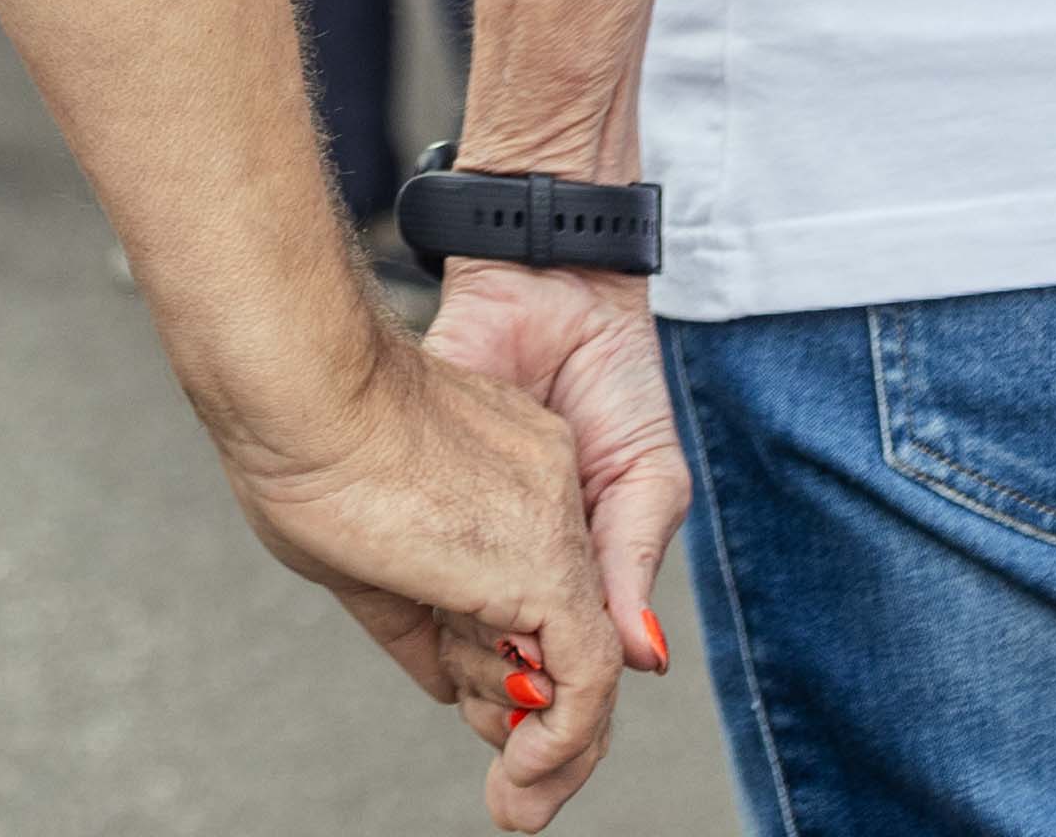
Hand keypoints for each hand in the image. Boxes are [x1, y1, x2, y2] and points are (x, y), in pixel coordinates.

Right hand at [213, 326, 626, 829]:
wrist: (299, 381)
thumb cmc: (298, 449)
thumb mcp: (360, 551)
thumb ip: (417, 617)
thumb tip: (446, 681)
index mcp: (502, 470)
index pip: (528, 586)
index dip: (505, 662)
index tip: (479, 715)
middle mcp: (544, 488)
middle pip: (563, 625)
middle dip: (545, 718)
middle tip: (516, 790)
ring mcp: (553, 520)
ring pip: (582, 655)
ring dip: (556, 742)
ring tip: (515, 797)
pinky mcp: (550, 562)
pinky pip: (588, 677)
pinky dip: (565, 739)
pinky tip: (523, 776)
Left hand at [425, 262, 688, 714]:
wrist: (539, 285)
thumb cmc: (612, 378)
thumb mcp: (646, 476)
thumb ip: (632, 562)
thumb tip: (644, 658)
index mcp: (577, 568)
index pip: (574, 675)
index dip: (560, 732)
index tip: (534, 771)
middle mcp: (518, 566)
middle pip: (514, 677)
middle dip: (512, 727)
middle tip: (505, 758)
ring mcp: (465, 542)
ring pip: (461, 647)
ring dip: (472, 686)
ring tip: (478, 702)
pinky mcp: (415, 509)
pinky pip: (409, 595)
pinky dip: (425, 635)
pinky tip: (440, 659)